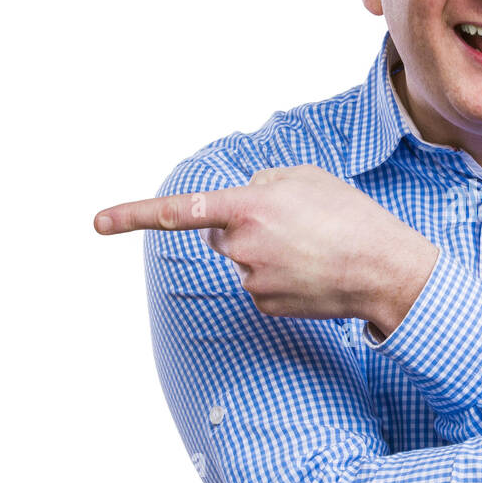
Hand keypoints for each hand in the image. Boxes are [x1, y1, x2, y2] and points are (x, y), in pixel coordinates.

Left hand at [93, 164, 439, 331]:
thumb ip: (261, 183)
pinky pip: (261, 283)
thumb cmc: (351, 216)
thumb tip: (240, 203)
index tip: (96, 222)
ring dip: (270, 250)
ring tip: (315, 247)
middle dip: (246, 226)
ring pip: (243, 259)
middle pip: (221, 234)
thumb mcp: (306, 178)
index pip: (179, 211)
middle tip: (299, 223)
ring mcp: (252, 280)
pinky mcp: (265, 305)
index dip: (134, 215)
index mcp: (248, 208)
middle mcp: (242, 248)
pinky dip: (282, 275)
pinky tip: (313, 271)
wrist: (385, 270)